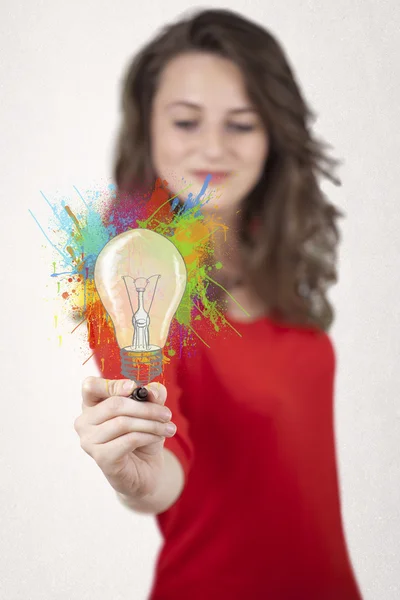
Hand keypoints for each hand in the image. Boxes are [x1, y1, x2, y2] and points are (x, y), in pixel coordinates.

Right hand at [74, 377, 175, 498]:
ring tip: (168, 428)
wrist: (145, 469)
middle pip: (114, 404)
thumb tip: (152, 392)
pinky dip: (148, 436)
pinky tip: (157, 437)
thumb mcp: (150, 410)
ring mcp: (89, 441)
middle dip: (146, 408)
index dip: (111, 385)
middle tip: (167, 414)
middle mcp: (84, 422)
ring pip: (123, 423)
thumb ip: (152, 394)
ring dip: (151, 424)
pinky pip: (129, 440)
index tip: (134, 387)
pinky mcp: (101, 458)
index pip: (90, 387)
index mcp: (92, 404)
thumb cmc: (141, 434)